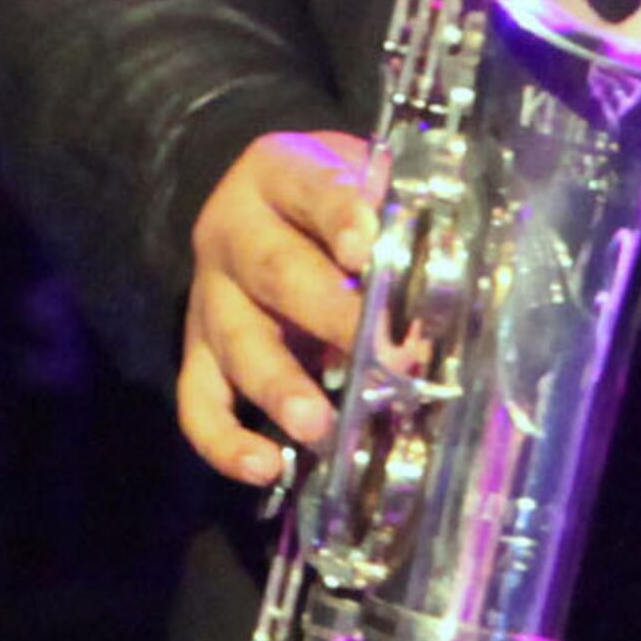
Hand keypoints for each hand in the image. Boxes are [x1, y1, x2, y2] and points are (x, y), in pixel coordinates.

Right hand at [176, 127, 377, 487]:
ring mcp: (210, 297)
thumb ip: (394, 215)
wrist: (267, 202)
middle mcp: (232, 232)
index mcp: (278, 172)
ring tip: (318, 426)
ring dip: (280, 387)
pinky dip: (224, 441)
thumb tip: (443, 279)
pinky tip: (264, 468)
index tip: (366, 248)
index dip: (340, 216)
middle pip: (276, 271)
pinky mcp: (198, 352)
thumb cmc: (335, 195)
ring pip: (238, 343)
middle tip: (385, 356)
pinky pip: (198, 400)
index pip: (310, 188)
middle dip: (332, 317)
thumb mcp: (362, 177)